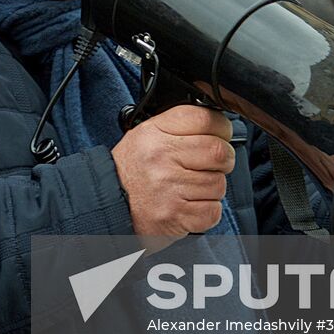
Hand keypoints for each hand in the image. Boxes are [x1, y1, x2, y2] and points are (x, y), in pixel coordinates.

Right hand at [110, 105, 234, 237]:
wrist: (110, 204)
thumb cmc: (133, 170)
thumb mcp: (147, 135)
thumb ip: (179, 126)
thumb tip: (217, 123)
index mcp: (155, 133)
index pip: (204, 118)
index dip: (221, 127)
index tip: (221, 135)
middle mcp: (161, 157)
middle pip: (219, 152)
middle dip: (224, 160)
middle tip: (212, 165)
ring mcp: (168, 188)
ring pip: (219, 184)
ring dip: (212, 189)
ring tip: (192, 188)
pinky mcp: (175, 215)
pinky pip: (213, 211)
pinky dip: (207, 211)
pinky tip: (190, 205)